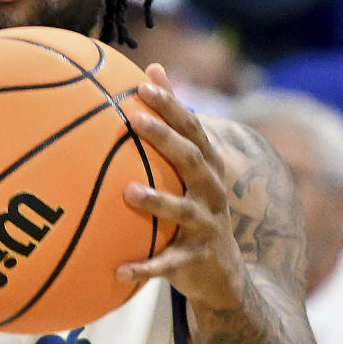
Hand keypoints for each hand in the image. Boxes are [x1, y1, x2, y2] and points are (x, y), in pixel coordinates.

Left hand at [116, 63, 246, 312]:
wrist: (224, 275)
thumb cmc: (195, 211)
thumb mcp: (190, 171)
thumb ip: (172, 125)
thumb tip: (152, 69)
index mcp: (208, 169)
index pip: (193, 130)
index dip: (172, 107)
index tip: (145, 85)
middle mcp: (212, 193)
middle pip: (192, 161)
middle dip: (166, 139)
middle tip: (135, 121)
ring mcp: (205, 227)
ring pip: (182, 212)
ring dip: (157, 201)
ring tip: (127, 191)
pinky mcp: (194, 261)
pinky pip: (166, 264)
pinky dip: (144, 267)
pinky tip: (118, 270)